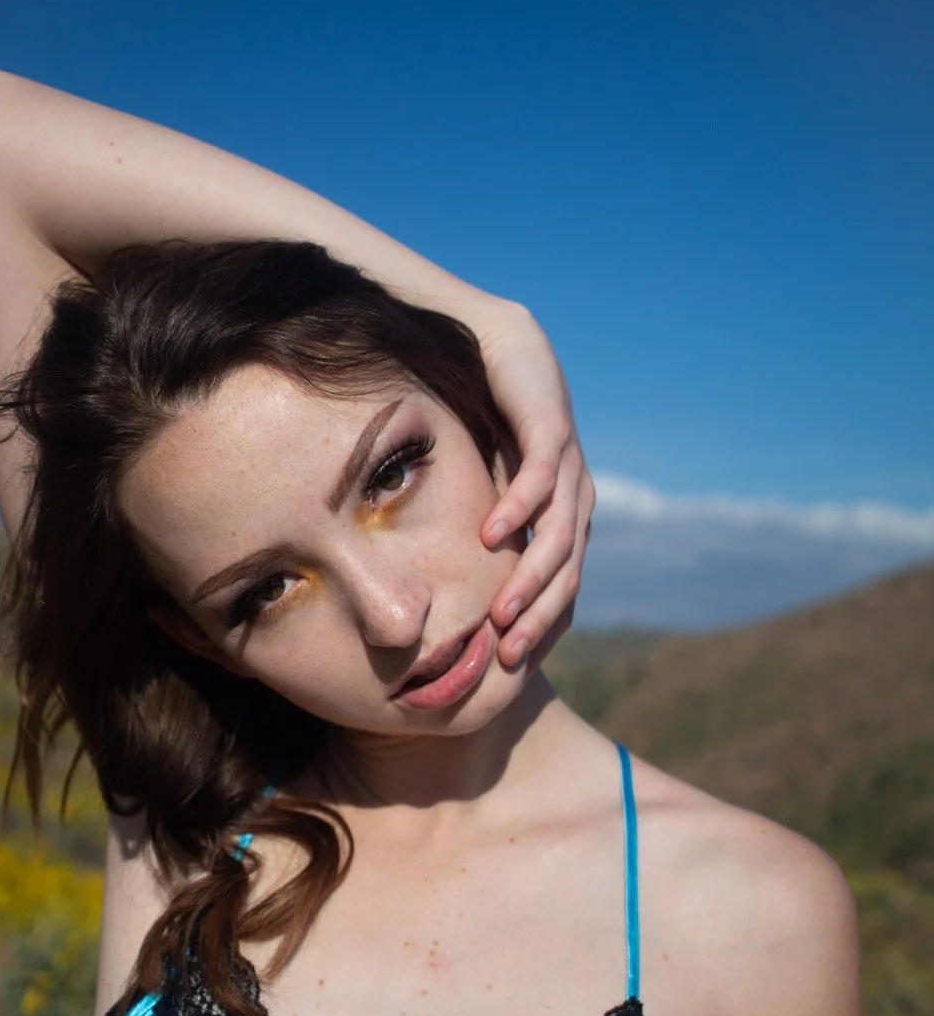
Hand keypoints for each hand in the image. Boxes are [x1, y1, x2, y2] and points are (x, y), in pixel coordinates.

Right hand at [473, 302, 594, 670]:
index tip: (510, 668)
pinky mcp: (553, 429)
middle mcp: (574, 500)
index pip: (563, 589)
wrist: (498, 347)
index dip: (542, 629)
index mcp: (561, 520)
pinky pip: (541, 477)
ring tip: (500, 613)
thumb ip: (475, 537)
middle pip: (566, 575)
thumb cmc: (483, 424)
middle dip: (537, 619)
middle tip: (507, 658)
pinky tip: (490, 535)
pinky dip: (519, 508)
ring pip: (558, 536)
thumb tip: (442, 596)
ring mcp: (569, 466)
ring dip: (530, 578)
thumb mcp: (478, 493)